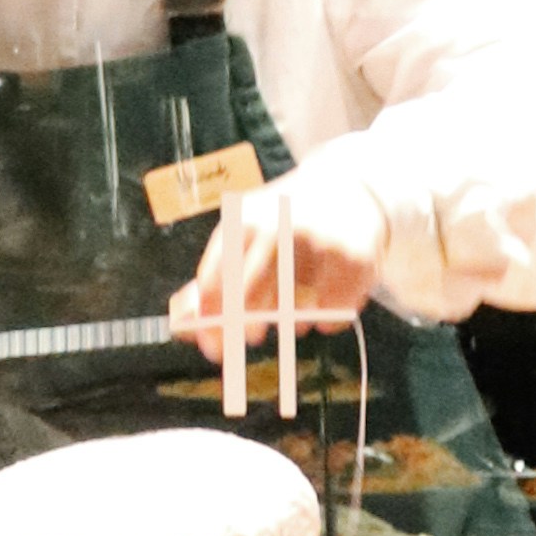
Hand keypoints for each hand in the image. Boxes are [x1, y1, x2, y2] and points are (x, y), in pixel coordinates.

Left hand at [171, 154, 393, 360]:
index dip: (211, 320)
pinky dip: (324, 319)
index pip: (216, 279)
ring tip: (294, 303)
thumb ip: (215, 277)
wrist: (348, 187)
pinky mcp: (353, 260)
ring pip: (293, 310)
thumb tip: (182, 324)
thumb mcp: (246, 231)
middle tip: (251, 337)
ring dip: (290, 321)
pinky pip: (330, 314)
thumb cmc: (285, 220)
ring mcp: (318, 243)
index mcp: (244, 220)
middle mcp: (279, 227)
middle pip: (251, 295)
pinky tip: (323, 299)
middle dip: (246, 326)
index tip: (212, 348)